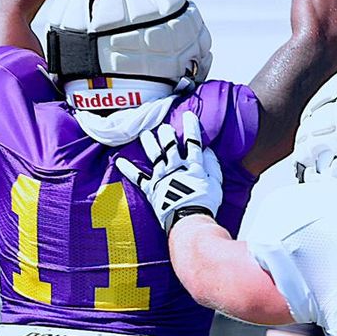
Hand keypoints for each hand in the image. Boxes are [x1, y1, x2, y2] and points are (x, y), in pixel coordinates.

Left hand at [116, 111, 222, 232]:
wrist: (189, 220)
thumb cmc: (205, 203)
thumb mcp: (216, 183)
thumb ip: (213, 166)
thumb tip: (208, 151)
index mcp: (193, 165)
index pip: (193, 142)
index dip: (191, 128)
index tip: (188, 116)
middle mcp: (176, 167)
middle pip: (170, 146)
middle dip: (166, 134)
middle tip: (163, 127)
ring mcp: (162, 177)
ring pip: (154, 156)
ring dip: (149, 144)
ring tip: (145, 134)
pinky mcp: (151, 189)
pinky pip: (137, 178)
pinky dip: (128, 169)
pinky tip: (120, 160)